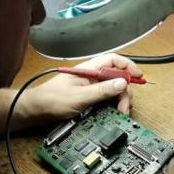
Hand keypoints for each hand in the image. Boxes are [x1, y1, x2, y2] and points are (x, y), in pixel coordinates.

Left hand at [19, 53, 142, 123]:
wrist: (34, 112)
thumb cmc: (51, 101)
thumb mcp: (79, 97)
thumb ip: (102, 90)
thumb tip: (122, 83)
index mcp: (88, 69)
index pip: (113, 60)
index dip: (128, 66)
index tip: (138, 77)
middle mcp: (91, 76)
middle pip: (117, 76)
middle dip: (125, 90)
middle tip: (126, 106)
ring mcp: (90, 87)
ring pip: (113, 88)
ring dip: (120, 99)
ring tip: (120, 112)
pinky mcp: (89, 97)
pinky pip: (107, 98)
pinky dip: (113, 104)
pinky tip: (114, 112)